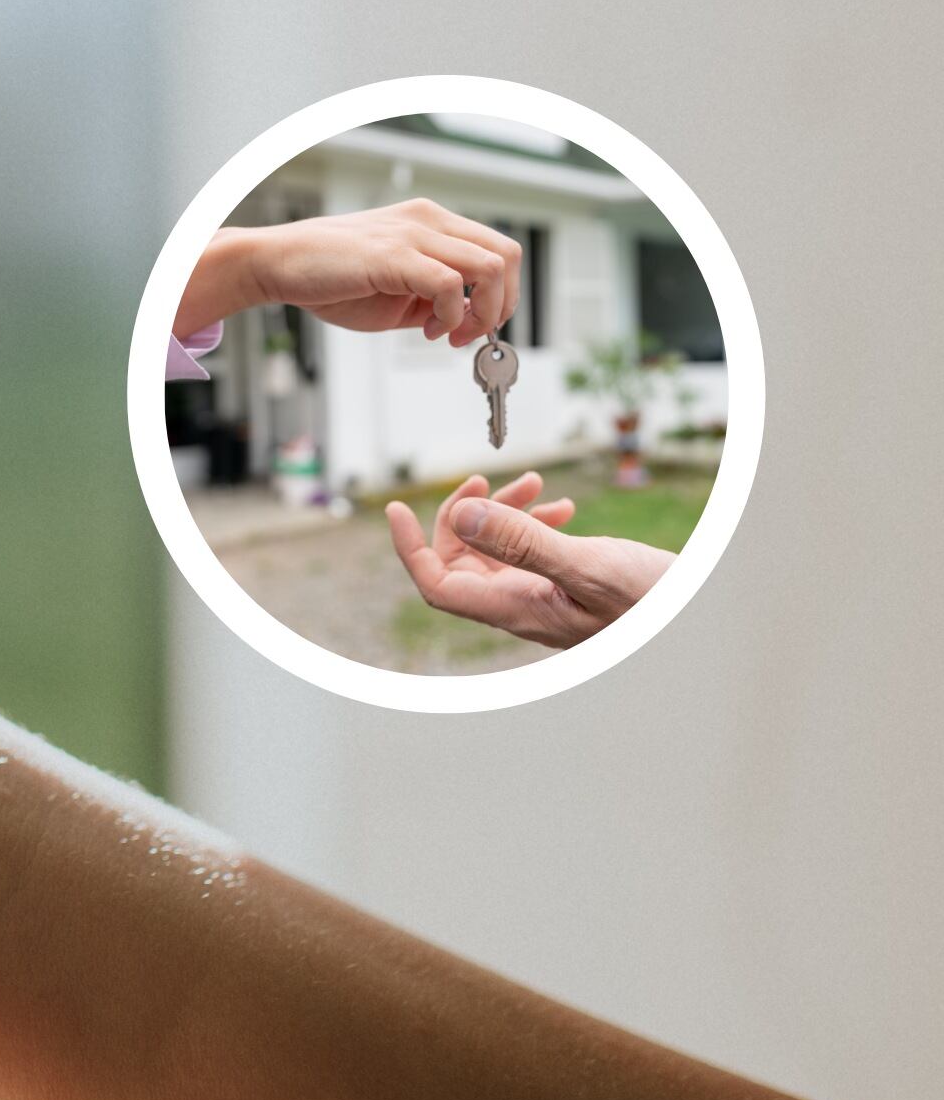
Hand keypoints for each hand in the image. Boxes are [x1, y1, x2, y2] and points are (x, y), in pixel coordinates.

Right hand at [178, 201, 523, 348]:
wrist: (278, 264)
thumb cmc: (330, 277)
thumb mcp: (397, 289)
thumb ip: (435, 297)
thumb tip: (472, 319)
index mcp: (431, 223)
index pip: (498, 251)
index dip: (501, 296)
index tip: (474, 327)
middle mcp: (428, 220)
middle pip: (507, 256)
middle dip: (502, 305)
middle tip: (471, 334)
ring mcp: (413, 233)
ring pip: (490, 267)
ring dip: (483, 313)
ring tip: (449, 334)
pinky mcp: (393, 254)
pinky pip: (450, 284)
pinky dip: (451, 316)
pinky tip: (428, 330)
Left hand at [387, 474, 674, 647]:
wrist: (705, 621)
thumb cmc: (655, 602)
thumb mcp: (588, 566)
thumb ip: (523, 543)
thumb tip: (461, 517)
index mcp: (517, 610)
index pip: (438, 586)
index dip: (409, 548)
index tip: (394, 508)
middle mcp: (522, 608)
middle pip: (461, 561)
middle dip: (467, 513)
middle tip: (488, 478)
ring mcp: (543, 599)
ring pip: (496, 552)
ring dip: (504, 513)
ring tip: (533, 484)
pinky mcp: (566, 589)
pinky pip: (528, 555)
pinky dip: (534, 524)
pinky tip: (559, 509)